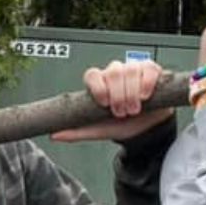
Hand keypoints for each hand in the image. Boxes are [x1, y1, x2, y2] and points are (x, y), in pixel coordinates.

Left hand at [53, 60, 173, 142]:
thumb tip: (54, 134)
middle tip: (121, 112)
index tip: (104, 104)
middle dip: (118, 95)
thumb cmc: (122, 125)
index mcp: (99, 83)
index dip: (98, 87)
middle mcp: (115, 73)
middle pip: (113, 72)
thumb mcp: (99, 130)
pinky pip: (148, 69)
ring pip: (130, 70)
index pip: (92, 74)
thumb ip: (77, 131)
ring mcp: (133, 69)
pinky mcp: (151, 70)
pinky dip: (147, 83)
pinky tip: (145, 96)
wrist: (147, 129)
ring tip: (134, 109)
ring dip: (132, 93)